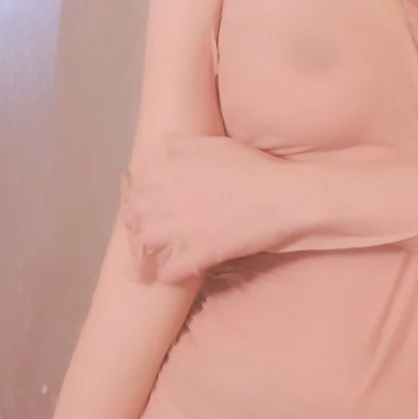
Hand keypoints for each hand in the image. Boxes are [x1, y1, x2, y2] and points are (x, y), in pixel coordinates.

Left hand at [120, 134, 304, 285]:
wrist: (283, 196)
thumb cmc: (252, 166)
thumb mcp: (215, 145)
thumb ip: (182, 145)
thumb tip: (160, 147)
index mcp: (173, 171)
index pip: (137, 183)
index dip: (135, 192)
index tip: (140, 198)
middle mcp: (172, 199)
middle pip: (136, 212)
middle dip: (135, 219)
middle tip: (141, 225)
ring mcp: (184, 228)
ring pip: (146, 241)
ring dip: (144, 246)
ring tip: (149, 250)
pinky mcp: (201, 253)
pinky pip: (171, 270)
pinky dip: (165, 273)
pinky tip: (166, 272)